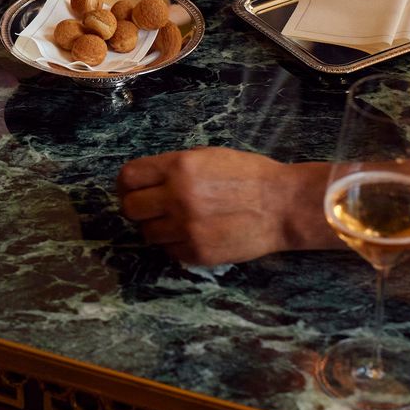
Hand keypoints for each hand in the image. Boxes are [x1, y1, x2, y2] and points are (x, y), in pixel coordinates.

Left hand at [116, 147, 317, 265]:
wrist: (284, 205)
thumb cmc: (249, 175)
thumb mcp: (207, 156)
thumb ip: (173, 167)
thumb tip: (143, 180)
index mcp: (179, 167)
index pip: (128, 177)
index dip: (126, 184)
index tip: (130, 189)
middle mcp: (178, 196)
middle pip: (130, 208)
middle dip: (137, 207)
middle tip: (151, 208)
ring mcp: (187, 227)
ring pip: (147, 233)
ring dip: (157, 228)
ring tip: (177, 222)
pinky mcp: (197, 252)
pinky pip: (169, 251)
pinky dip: (176, 245)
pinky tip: (193, 234)